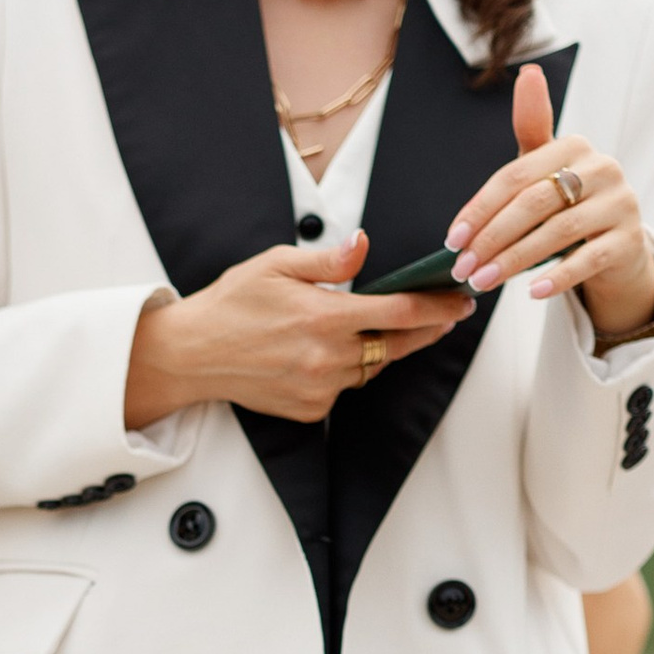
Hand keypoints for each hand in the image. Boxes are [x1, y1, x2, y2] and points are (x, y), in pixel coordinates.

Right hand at [125, 233, 470, 431]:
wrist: (192, 355)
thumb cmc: (231, 304)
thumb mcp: (276, 265)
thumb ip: (328, 260)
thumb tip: (364, 245)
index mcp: (324, 317)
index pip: (399, 312)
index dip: (437, 306)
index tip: (460, 300)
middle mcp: (327, 357)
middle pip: (397, 345)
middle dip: (428, 329)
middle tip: (449, 316)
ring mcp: (319, 387)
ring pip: (372, 367)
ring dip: (384, 348)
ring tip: (389, 328)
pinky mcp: (310, 409)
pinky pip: (346, 387)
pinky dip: (349, 369)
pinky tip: (335, 353)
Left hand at [447, 63, 653, 334]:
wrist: (616, 248)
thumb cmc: (568, 204)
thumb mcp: (546, 168)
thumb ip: (531, 127)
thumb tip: (528, 71)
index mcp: (574, 146)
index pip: (515, 176)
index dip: (480, 208)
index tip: (452, 240)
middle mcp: (602, 168)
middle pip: (533, 203)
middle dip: (491, 238)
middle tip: (461, 268)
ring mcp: (620, 203)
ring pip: (557, 232)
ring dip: (513, 261)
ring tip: (482, 282)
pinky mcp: (630, 239)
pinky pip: (588, 259)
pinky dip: (557, 276)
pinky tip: (531, 292)